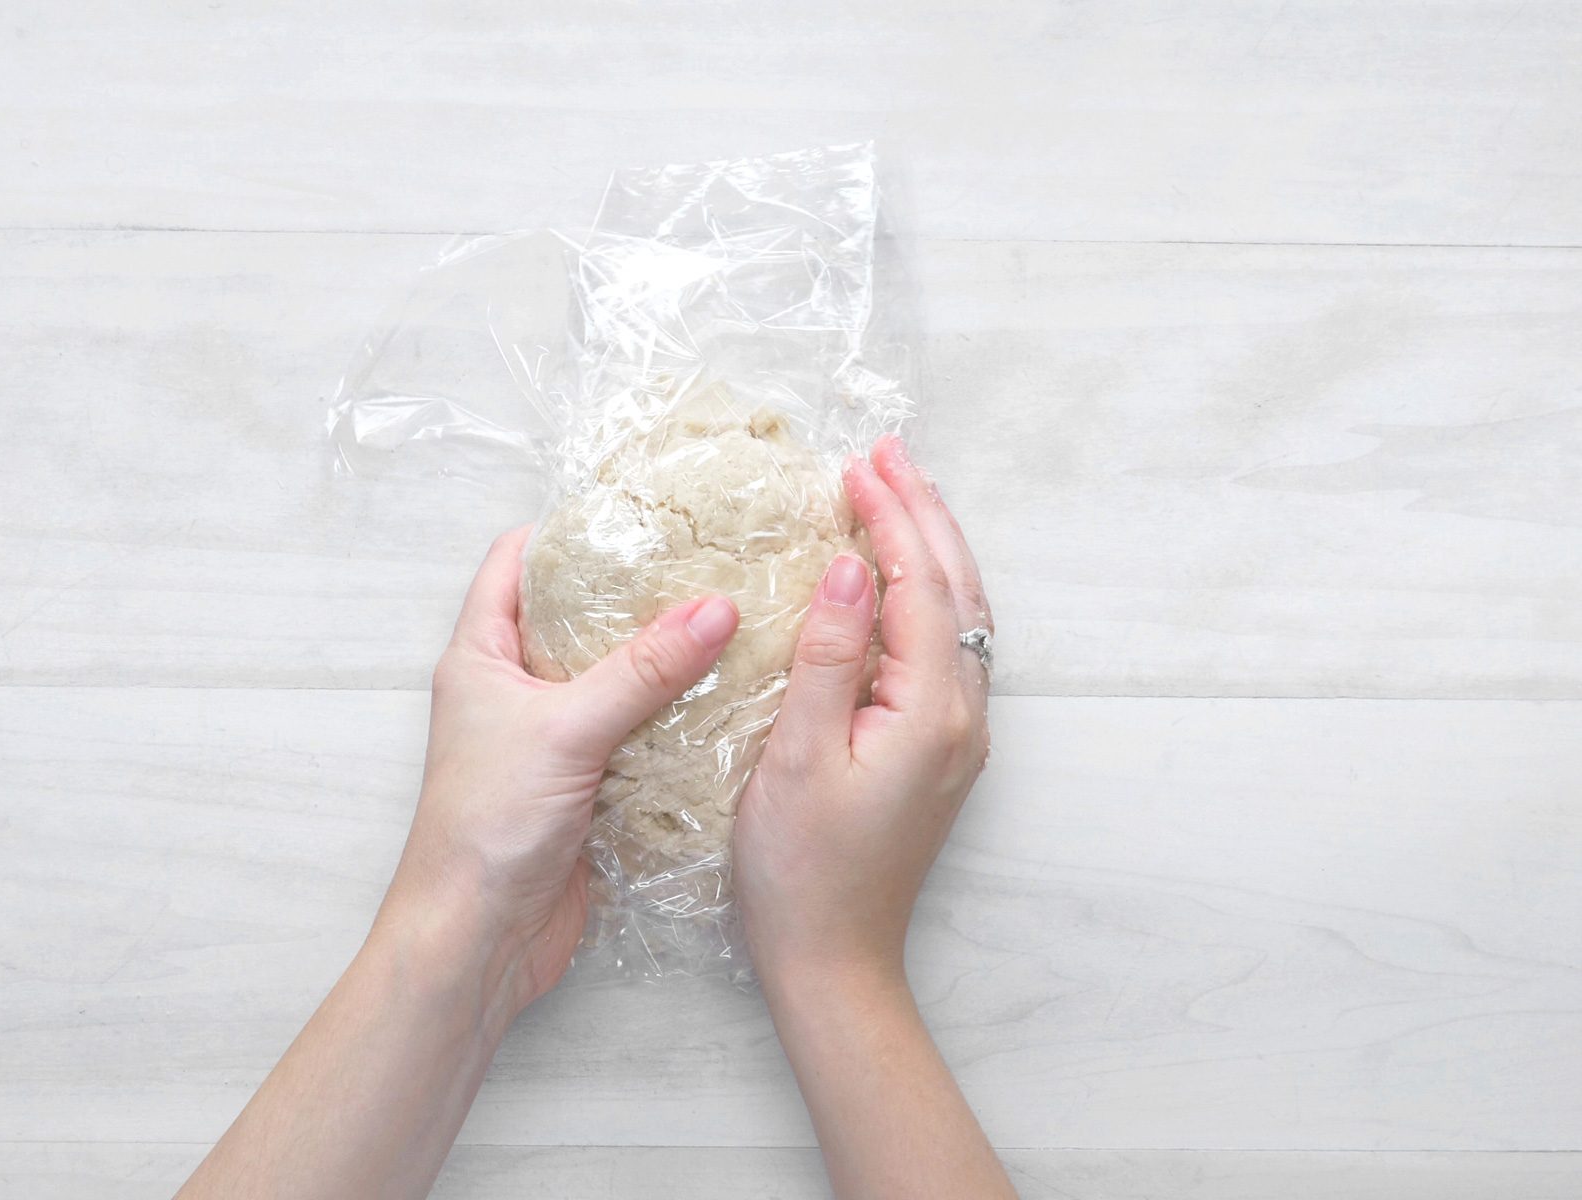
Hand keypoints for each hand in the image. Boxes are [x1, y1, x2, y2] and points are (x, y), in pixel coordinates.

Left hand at [383, 527, 740, 1012]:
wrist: (478, 940)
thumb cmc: (487, 826)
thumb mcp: (566, 730)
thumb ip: (642, 670)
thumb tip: (714, 608)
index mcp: (481, 657)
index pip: (515, 564)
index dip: (567, 531)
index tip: (637, 512)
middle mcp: (513, 691)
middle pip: (576, 619)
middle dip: (636, 594)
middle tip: (706, 564)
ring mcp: (551, 740)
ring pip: (613, 680)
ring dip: (663, 661)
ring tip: (733, 623)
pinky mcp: (585, 787)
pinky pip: (636, 737)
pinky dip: (674, 721)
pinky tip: (728, 703)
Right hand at [735, 435, 991, 991]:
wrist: (833, 959)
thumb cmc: (801, 870)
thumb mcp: (799, 757)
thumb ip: (831, 656)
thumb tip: (855, 567)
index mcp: (931, 710)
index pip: (920, 585)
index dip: (891, 519)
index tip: (857, 464)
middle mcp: (962, 715)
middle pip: (955, 590)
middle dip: (923, 515)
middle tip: (886, 453)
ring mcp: (956, 734)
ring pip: (957, 615)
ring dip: (930, 548)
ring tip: (897, 493)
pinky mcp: (938, 749)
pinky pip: (943, 647)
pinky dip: (924, 594)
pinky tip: (895, 580)